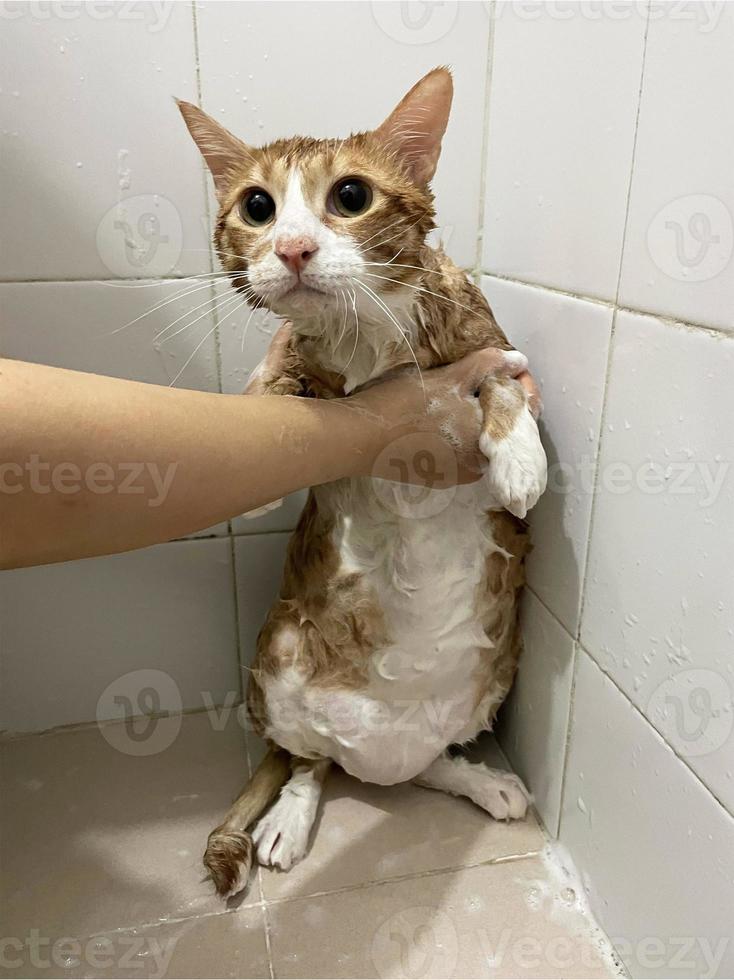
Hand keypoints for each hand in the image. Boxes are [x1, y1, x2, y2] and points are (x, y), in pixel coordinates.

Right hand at [346, 348, 537, 485]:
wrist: (358, 439)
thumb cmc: (407, 407)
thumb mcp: (450, 379)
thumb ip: (488, 367)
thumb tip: (519, 361)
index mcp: (491, 442)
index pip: (524, 412)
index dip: (521, 385)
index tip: (510, 367)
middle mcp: (479, 466)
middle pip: (501, 428)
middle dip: (497, 401)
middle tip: (484, 375)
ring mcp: (455, 475)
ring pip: (478, 440)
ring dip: (476, 417)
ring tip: (461, 393)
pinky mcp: (433, 476)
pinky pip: (457, 451)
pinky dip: (456, 433)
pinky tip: (440, 416)